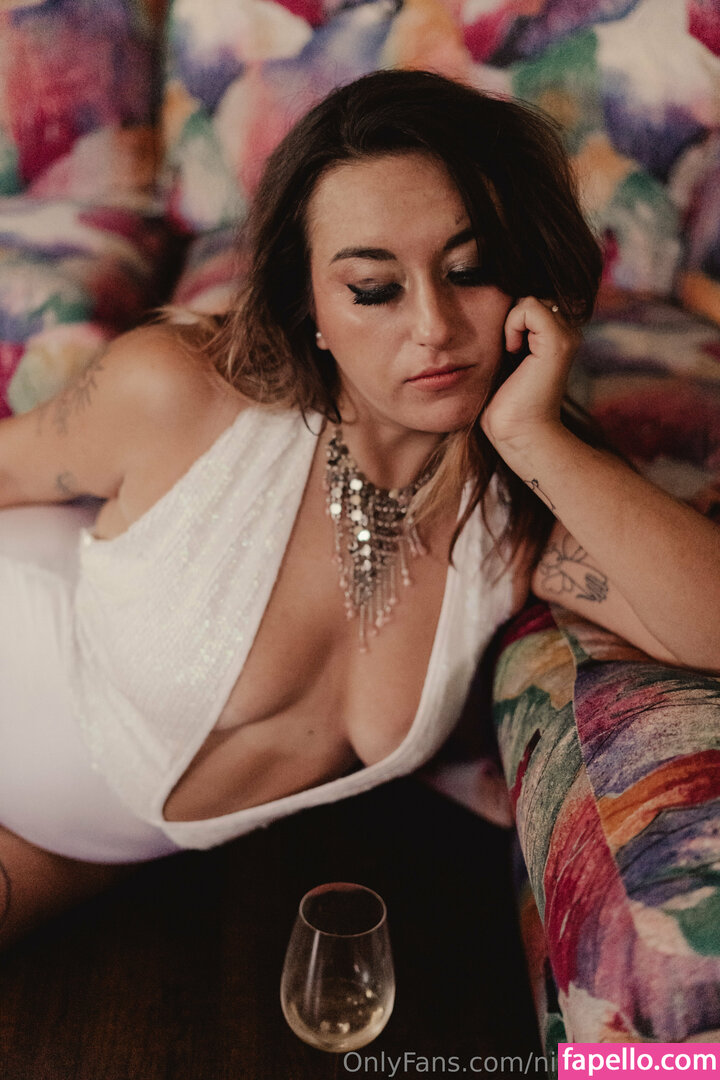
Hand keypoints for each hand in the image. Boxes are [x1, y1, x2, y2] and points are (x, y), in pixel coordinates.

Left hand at [480, 296, 580, 452]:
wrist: (518, 433)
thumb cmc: (504, 404)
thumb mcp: (503, 360)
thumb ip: (507, 333)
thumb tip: (489, 305)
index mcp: (556, 336)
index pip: (529, 301)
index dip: (511, 316)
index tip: (506, 347)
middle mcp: (567, 333)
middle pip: (529, 296)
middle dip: (511, 317)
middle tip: (507, 349)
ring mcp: (566, 336)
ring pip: (529, 298)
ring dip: (510, 321)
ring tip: (510, 351)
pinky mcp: (558, 343)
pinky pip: (529, 307)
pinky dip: (513, 325)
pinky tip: (512, 350)